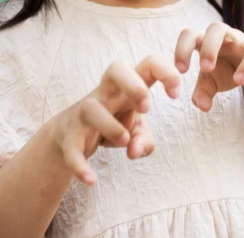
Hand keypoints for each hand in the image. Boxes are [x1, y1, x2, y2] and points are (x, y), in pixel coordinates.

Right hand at [47, 55, 179, 185]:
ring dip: (111, 127)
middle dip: (135, 86)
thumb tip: (134, 150)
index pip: (148, 63)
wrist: (69, 134)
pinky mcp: (70, 135)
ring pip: (92, 108)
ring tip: (124, 141)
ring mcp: (85, 112)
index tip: (174, 95)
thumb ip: (144, 141)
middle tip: (147, 108)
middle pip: (115, 69)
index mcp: (127, 88)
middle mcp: (106, 94)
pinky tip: (91, 180)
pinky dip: (80, 165)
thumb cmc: (112, 125)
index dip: (166, 73)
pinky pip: (71, 148)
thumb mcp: (136, 132)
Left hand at [174, 23, 243, 111]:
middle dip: (210, 47)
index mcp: (211, 41)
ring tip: (238, 82)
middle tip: (206, 68)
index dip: (183, 48)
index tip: (181, 70)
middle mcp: (231, 39)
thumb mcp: (211, 83)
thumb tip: (202, 106)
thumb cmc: (226, 72)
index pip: (192, 34)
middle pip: (218, 27)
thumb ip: (202, 92)